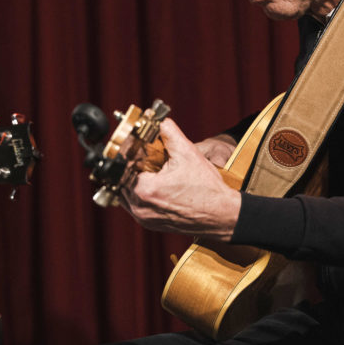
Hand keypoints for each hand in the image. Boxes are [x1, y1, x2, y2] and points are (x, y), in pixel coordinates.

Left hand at [121, 119, 240, 240]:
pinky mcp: (150, 224)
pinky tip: (152, 182)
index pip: (123, 165)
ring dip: (132, 179)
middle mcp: (139, 208)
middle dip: (129, 165)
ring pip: (125, 193)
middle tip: (139, 154)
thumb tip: (159, 120)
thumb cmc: (207, 188)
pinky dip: (139, 192)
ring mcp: (144, 218)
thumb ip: (169, 132)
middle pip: (122, 179)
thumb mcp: (188, 153)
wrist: (222, 216)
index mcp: (145, 190)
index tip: (133, 143)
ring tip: (145, 167)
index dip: (128, 151)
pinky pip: (135, 205)